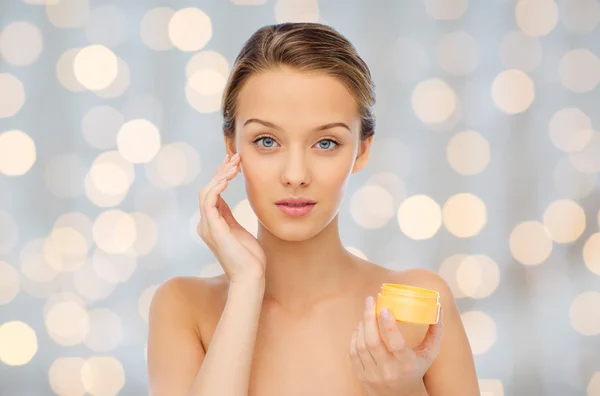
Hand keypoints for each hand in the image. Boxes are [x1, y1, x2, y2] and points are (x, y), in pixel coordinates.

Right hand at [197, 152, 265, 282]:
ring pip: (207, 192)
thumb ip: (230, 217)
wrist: (251, 276)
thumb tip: (227, 202)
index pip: (212, 194)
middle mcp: (206, 224)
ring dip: (220, 175)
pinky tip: (229, 177)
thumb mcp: (239, 231)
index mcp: (212, 225)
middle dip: (220, 171)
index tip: (233, 162)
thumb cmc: (250, 258)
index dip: (220, 176)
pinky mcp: (213, 229)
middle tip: (235, 156)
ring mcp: (207, 227)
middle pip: (208, 189)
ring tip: (235, 164)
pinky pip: (209, 201)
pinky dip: (217, 187)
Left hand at [349, 296, 443, 395]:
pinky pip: (353, 353)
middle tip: (370, 300)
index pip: (396, 344)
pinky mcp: (361, 376)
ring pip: (361, 346)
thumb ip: (435, 333)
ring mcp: (373, 375)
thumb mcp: (429, 354)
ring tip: (366, 313)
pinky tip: (360, 327)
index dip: (389, 325)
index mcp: (406, 364)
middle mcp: (388, 371)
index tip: (383, 308)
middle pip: (373, 342)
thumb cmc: (416, 369)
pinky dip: (355, 336)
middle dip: (369, 318)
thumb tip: (438, 309)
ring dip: (362, 325)